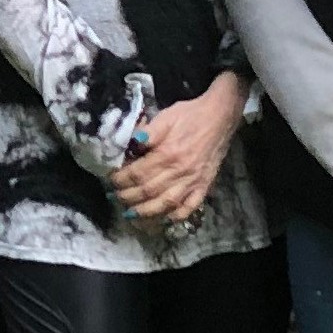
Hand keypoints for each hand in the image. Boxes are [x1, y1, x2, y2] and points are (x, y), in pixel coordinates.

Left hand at [107, 75, 241, 225]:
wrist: (220, 116)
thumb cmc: (190, 115)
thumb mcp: (164, 117)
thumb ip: (146, 133)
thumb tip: (130, 145)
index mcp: (168, 153)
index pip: (138, 173)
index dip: (121, 180)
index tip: (111, 181)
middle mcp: (180, 171)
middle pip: (148, 191)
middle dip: (128, 197)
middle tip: (116, 197)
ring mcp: (193, 181)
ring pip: (166, 203)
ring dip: (146, 211)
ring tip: (131, 213)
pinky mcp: (204, 185)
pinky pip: (190, 207)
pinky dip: (176, 216)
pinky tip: (163, 218)